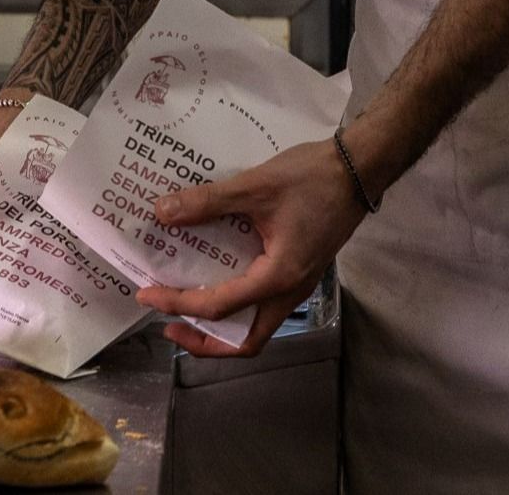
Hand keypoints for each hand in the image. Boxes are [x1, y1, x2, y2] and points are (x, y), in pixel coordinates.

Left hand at [134, 139, 367, 357]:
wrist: (361, 167)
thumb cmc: (313, 177)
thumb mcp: (255, 186)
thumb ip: (208, 202)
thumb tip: (163, 213)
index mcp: (278, 278)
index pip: (219, 307)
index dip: (178, 304)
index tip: (147, 295)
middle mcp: (290, 291)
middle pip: (245, 341)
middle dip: (204, 341)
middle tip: (170, 324)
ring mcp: (299, 284)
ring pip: (258, 325)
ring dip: (222, 326)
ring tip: (190, 307)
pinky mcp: (302, 270)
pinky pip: (265, 303)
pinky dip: (238, 303)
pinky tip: (220, 276)